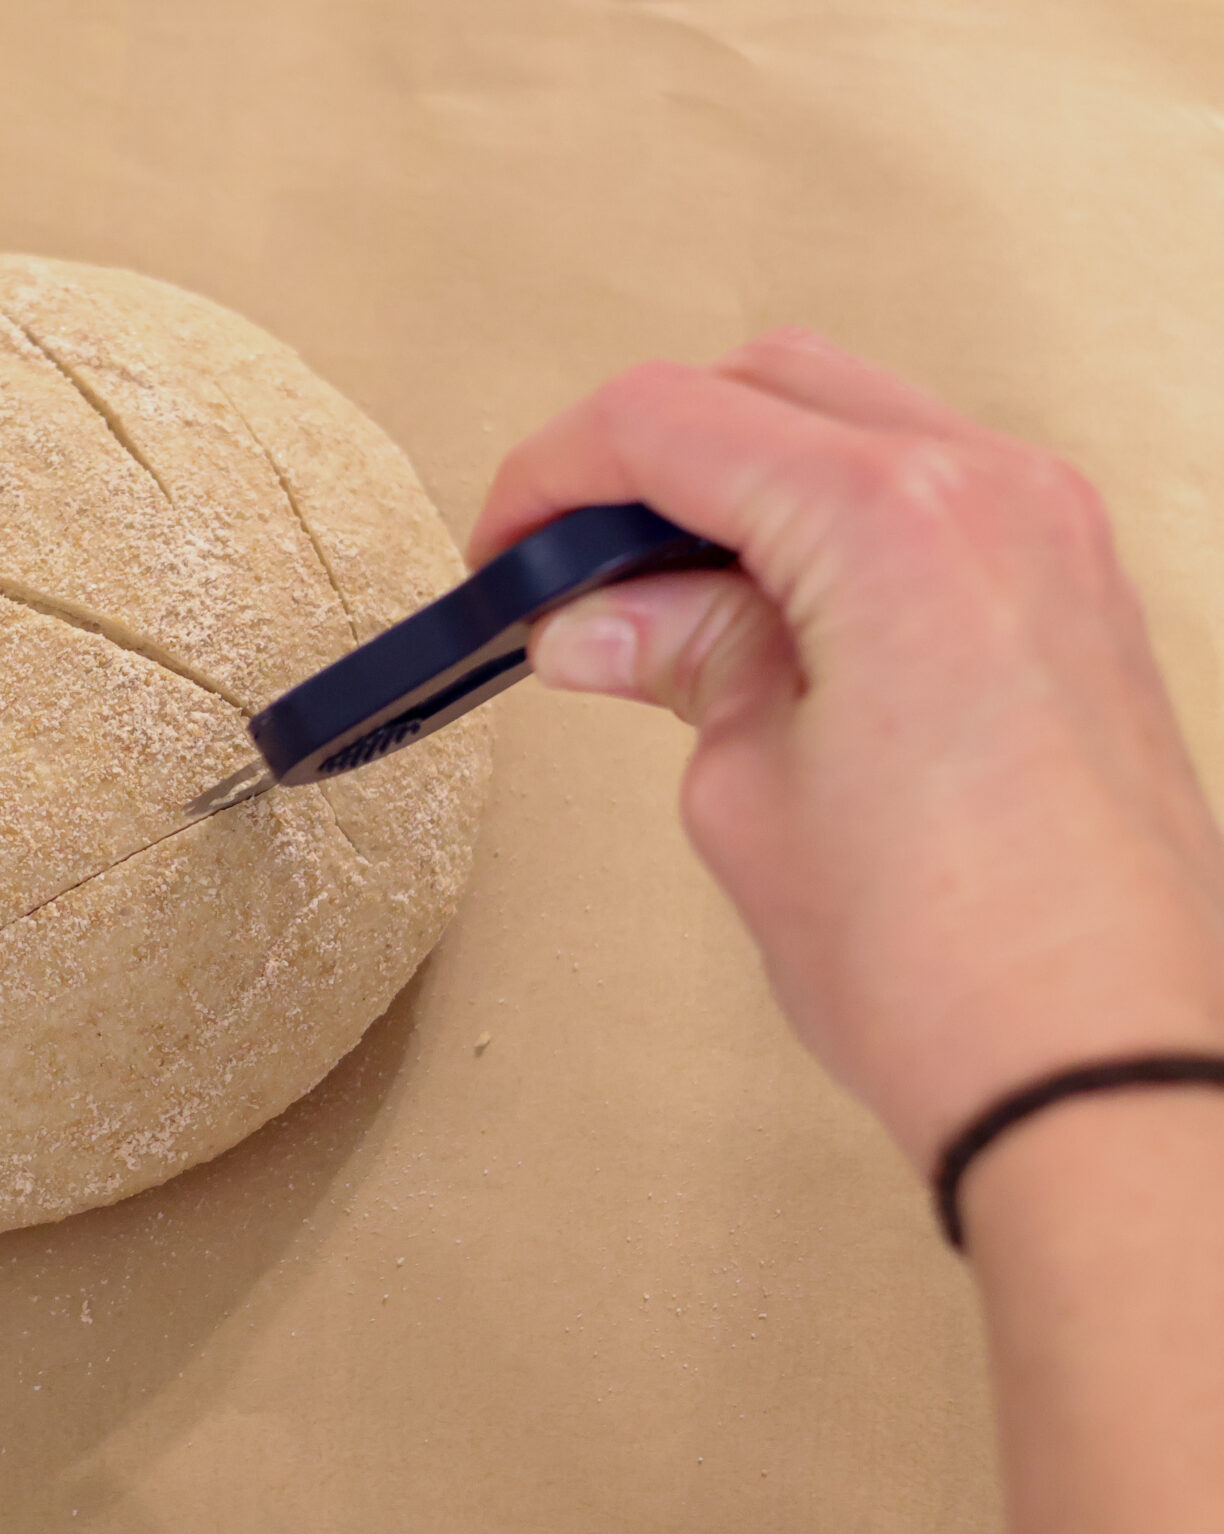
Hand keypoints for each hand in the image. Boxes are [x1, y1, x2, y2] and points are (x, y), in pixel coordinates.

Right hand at [473, 329, 1223, 1175]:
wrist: (1105, 1074)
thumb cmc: (949, 964)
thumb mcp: (747, 795)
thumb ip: (678, 667)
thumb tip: (602, 625)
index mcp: (891, 520)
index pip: (670, 421)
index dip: (551, 476)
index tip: (502, 548)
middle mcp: (990, 493)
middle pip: (768, 386)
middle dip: (644, 461)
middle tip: (561, 571)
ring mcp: (1054, 537)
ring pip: (856, 426)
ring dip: (741, 487)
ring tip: (656, 613)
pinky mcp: (1079, 598)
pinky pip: (930, 498)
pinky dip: (829, 525)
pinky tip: (765, 626)